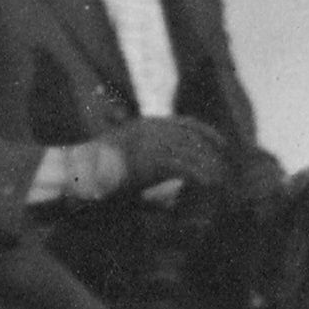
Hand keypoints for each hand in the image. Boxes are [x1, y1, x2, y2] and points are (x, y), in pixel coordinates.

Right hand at [104, 114, 238, 198]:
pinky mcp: (151, 159)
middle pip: (194, 139)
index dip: (208, 133)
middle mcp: (152, 129)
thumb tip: (172, 182)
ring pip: (192, 153)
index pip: (187, 123)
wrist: (81, 172)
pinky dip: (199, 176)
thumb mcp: (130, 160)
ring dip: (209, 167)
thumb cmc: (102, 171)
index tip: (224, 144)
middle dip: (213, 154)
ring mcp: (151, 142)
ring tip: (222, 181)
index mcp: (148, 125)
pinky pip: (183, 167)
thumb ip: (153, 164)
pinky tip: (209, 184)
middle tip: (227, 169)